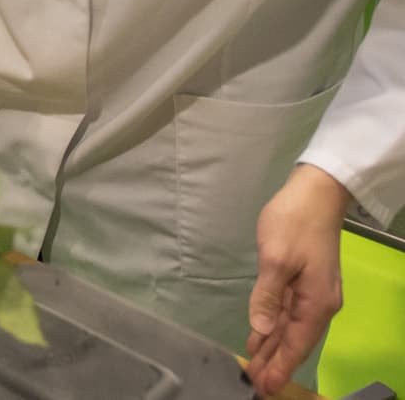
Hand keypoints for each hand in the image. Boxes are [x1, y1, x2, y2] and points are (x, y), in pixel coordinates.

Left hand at [246, 164, 349, 396]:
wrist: (315, 194)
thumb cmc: (294, 223)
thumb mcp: (276, 258)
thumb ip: (267, 296)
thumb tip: (261, 329)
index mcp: (316, 302)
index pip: (297, 343)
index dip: (280, 366)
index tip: (266, 387)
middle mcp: (318, 303)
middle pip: (294, 341)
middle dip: (276, 363)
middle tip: (256, 385)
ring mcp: (312, 293)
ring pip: (290, 328)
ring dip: (274, 348)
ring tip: (256, 369)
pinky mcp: (304, 282)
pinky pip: (288, 313)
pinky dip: (275, 328)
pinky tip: (262, 338)